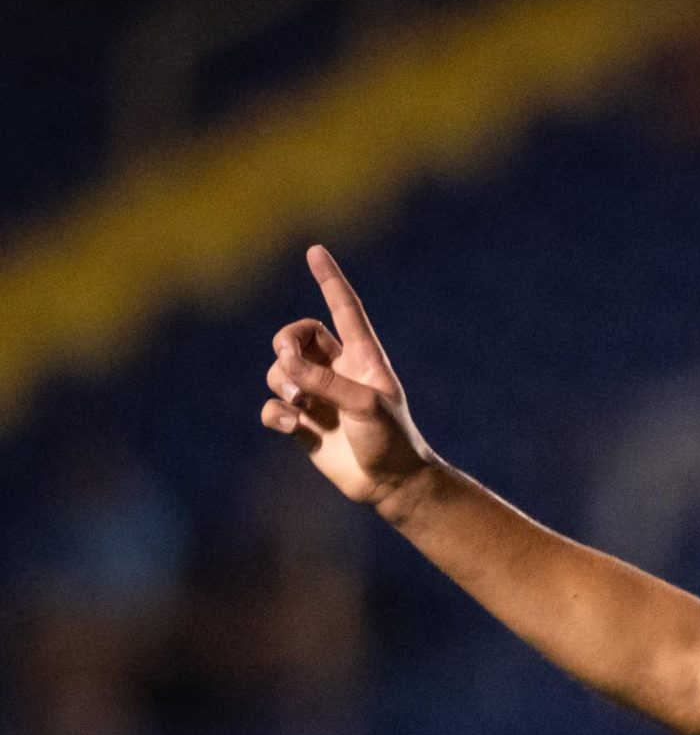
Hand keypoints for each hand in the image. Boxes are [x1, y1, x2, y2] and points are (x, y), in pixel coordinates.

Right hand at [261, 245, 434, 506]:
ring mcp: (318, 397)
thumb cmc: (391, 440)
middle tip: (292, 365)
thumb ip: (326, 382)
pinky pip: (272, 407)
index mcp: (363, 358)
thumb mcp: (366, 405)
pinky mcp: (302, 424)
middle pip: (295, 336)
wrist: (390, 484)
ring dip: (281, 382)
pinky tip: (291, 425)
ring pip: (278, 371)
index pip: (345, 310)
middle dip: (284, 344)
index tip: (316, 251)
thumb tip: (285, 366)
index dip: (330, 281)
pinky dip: (275, 413)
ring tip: (299, 404)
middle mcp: (337, 371)